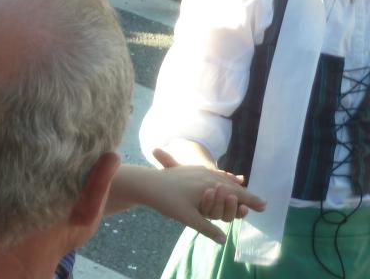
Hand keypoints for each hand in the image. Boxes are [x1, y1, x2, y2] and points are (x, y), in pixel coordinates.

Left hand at [149, 148, 264, 243]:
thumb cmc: (167, 200)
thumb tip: (223, 240)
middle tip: (260, 203)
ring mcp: (198, 171)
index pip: (236, 194)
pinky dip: (223, 179)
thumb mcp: (188, 217)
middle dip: (246, 194)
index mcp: (209, 186)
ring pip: (223, 178)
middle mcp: (206, 175)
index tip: (264, 206)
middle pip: (232, 185)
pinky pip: (212, 174)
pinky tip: (224, 182)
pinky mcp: (191, 170)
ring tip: (245, 191)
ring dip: (235, 186)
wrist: (146, 182)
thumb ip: (207, 228)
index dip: (250, 200)